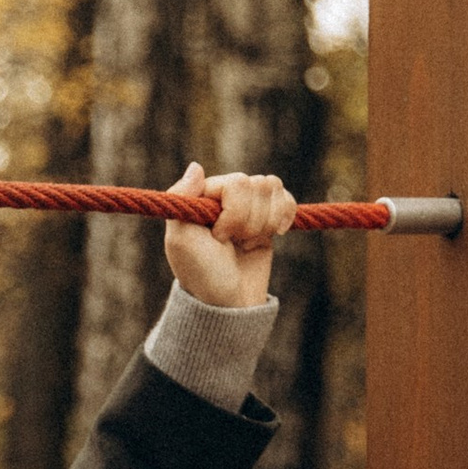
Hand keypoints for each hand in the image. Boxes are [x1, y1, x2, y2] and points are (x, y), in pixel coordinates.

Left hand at [163, 161, 295, 310]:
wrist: (228, 302)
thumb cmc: (202, 274)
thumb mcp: (181, 241)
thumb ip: (182, 200)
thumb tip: (196, 166)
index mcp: (201, 196)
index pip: (235, 183)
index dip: (233, 212)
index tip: (218, 236)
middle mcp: (223, 196)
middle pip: (257, 184)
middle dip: (248, 222)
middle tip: (231, 244)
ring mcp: (247, 204)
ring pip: (272, 187)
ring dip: (263, 223)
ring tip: (244, 244)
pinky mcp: (268, 216)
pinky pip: (286, 198)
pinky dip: (283, 217)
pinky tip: (271, 235)